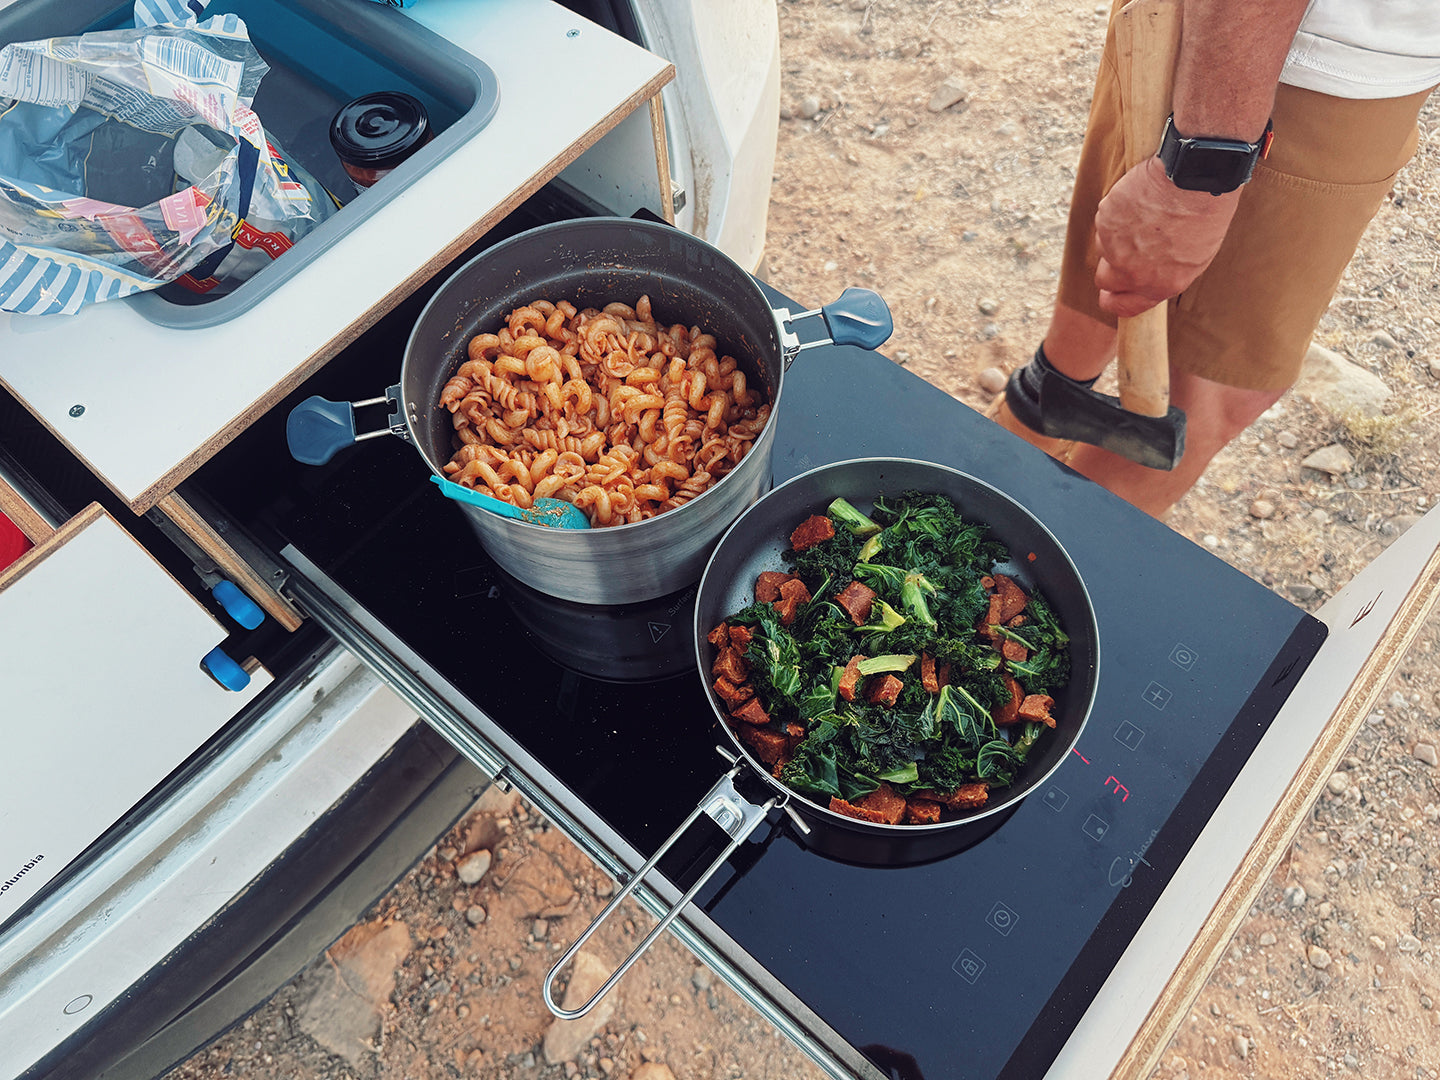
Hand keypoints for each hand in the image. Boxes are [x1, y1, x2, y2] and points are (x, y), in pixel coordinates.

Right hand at [1093, 157, 1241, 317]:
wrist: (1197, 178)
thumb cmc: (1205, 215)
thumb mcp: (1194, 258)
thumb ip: (1163, 274)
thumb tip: (1144, 277)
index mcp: (1159, 286)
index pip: (1121, 305)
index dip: (1113, 299)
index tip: (1110, 293)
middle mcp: (1133, 273)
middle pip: (1104, 279)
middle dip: (1111, 265)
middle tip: (1126, 247)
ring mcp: (1115, 248)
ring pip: (1104, 246)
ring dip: (1116, 234)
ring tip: (1143, 216)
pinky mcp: (1105, 221)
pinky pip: (1104, 220)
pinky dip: (1117, 212)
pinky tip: (1138, 201)